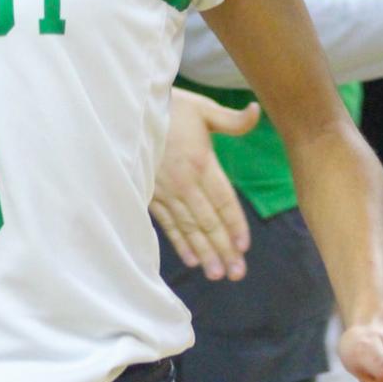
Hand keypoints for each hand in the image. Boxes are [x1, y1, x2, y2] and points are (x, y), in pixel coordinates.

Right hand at [151, 89, 259, 280]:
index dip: (235, 225)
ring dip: (204, 252)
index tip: (244, 247)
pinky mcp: (150, 194)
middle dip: (224, 248)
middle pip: (209, 221)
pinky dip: (179, 242)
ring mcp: (166, 191)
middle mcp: (185, 182)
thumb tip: (256, 110)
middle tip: (237, 273)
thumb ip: (232, 120)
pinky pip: (167, 223)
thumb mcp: (203, 109)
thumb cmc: (169, 108)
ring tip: (216, 273)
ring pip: (189, 228)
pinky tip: (191, 259)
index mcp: (202, 163)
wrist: (127, 110)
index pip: (224, 201)